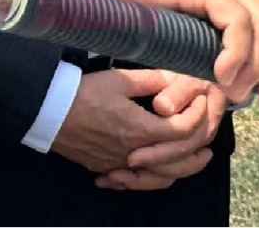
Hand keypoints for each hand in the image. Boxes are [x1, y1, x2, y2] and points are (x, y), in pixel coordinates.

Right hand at [51, 68, 207, 180]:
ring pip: (157, 178)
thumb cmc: (85, 93)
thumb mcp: (121, 79)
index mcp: (140, 129)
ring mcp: (118, 164)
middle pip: (175, 163)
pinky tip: (157, 170)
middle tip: (210, 145)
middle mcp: (133, 152)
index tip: (202, 104)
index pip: (182, 131)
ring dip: (179, 171)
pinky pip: (136, 180)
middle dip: (196, 153)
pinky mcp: (106, 167)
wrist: (49, 112)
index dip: (198, 117)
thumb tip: (176, 77)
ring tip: (192, 161)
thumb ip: (153, 79)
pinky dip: (152, 178)